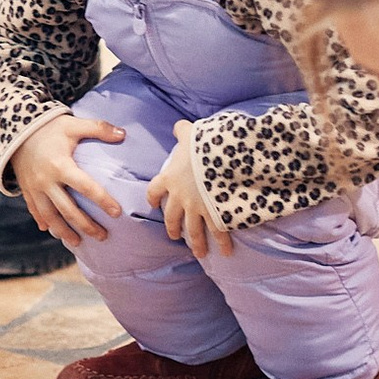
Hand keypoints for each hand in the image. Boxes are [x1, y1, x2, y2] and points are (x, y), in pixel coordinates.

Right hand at [10, 114, 124, 245]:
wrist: (17, 130)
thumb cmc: (50, 128)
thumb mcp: (74, 125)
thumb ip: (99, 128)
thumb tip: (124, 134)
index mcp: (60, 165)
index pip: (85, 187)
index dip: (102, 200)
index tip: (117, 212)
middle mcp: (46, 181)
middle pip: (67, 209)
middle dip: (85, 225)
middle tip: (103, 236)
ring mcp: (34, 189)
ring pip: (49, 216)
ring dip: (63, 231)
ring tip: (78, 243)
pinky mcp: (26, 191)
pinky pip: (35, 211)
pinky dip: (44, 223)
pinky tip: (52, 232)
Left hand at [148, 120, 229, 257]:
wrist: (222, 160)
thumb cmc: (203, 146)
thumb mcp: (191, 134)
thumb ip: (182, 131)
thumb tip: (179, 126)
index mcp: (170, 178)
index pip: (154, 191)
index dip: (153, 198)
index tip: (153, 203)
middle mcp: (180, 197)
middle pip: (171, 217)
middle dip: (172, 228)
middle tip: (173, 236)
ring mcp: (197, 208)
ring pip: (192, 230)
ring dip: (195, 242)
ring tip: (198, 252)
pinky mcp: (215, 214)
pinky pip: (218, 232)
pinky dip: (222, 243)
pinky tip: (226, 252)